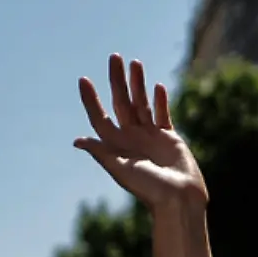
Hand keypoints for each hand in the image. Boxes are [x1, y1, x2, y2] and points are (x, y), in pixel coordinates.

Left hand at [75, 54, 208, 210]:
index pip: (100, 117)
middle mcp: (131, 138)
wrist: (179, 199)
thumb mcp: (121, 170)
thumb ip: (102, 152)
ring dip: (138, 84)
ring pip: (142, 104)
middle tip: (114, 56)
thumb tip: (78, 140)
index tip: (84, 80)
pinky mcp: (169, 138)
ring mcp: (150, 137)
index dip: (91, 100)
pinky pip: (163, 114)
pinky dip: (160, 101)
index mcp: (116, 146)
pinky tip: (157, 86)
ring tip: (135, 63)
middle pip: (121, 103)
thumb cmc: (149, 188)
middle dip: (117, 80)